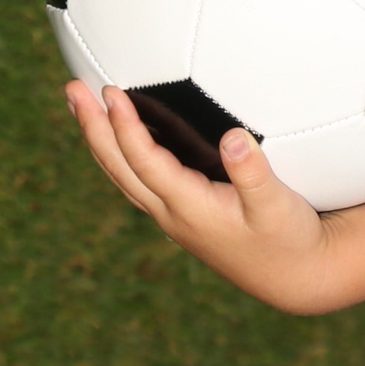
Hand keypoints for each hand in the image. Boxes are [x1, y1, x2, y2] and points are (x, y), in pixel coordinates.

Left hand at [64, 80, 340, 311]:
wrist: (292, 277)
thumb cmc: (289, 237)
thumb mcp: (277, 205)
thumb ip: (254, 172)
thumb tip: (233, 137)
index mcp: (190, 208)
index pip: (144, 162)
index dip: (124, 126)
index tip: (110, 92)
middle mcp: (171, 213)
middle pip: (119, 168)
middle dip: (93, 128)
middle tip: (72, 89)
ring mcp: (172, 215)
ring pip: (123, 175)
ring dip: (99, 139)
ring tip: (80, 106)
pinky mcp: (182, 213)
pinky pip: (138, 179)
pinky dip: (119, 152)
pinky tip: (117, 136)